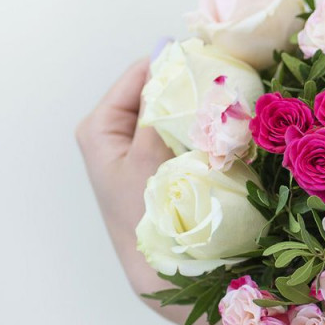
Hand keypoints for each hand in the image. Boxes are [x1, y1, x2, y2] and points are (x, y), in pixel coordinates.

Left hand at [76, 59, 210, 324]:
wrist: (158, 264)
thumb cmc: (145, 213)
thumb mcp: (148, 155)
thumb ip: (160, 109)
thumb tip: (174, 64)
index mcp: (100, 126)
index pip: (139, 74)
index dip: (174, 64)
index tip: (211, 60)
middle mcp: (115, 132)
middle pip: (156, 91)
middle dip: (188, 88)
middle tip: (224, 85)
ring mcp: (137, 147)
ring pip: (171, 112)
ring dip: (196, 110)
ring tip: (225, 107)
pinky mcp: (157, 162)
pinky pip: (179, 132)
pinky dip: (197, 129)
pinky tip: (218, 130)